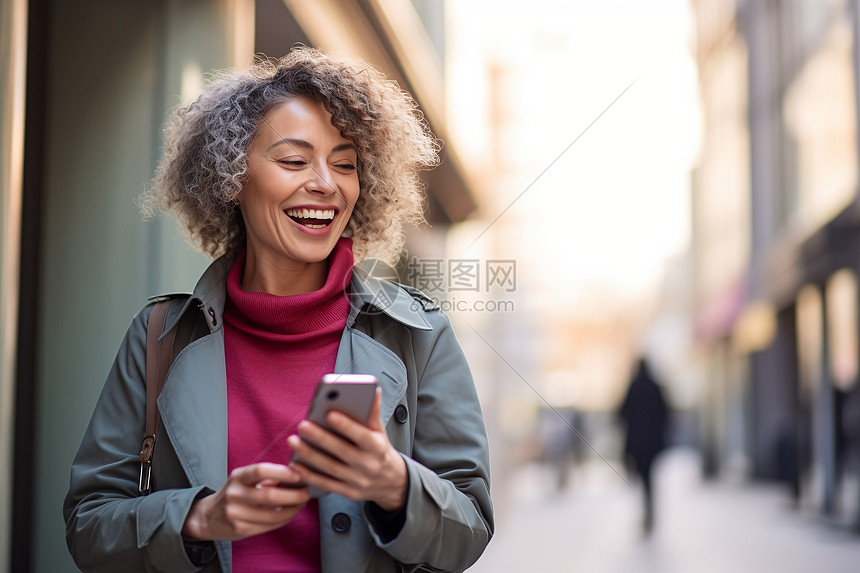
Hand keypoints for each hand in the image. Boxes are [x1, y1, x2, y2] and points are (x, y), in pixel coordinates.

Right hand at [181, 462, 309, 540]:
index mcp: (237, 477)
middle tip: (307, 492)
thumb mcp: (244, 479)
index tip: (299, 474)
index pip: (260, 470)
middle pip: (270, 496)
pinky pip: (269, 526)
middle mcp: (234, 494)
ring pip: (272, 515)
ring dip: (292, 510)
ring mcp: (236, 514)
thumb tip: (295, 473)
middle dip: (293, 495)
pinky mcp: (240, 529)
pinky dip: (284, 520)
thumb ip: (266, 477)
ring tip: (302, 503)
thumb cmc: (234, 493)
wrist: (208, 517)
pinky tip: (290, 513)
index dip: (282, 472)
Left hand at [287, 388, 407, 510]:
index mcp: (377, 447)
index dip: (346, 425)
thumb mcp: (380, 432)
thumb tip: (374, 390)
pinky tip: (296, 464)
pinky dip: (309, 475)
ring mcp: (358, 481)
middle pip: (342, 451)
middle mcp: (368, 465)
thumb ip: (373, 413)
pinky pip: (326, 484)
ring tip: (293, 441)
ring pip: (330, 468)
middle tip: (303, 425)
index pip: (361, 435)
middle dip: (321, 438)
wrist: (391, 482)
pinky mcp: (348, 492)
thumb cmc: (379, 450)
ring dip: (310, 455)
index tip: (329, 414)